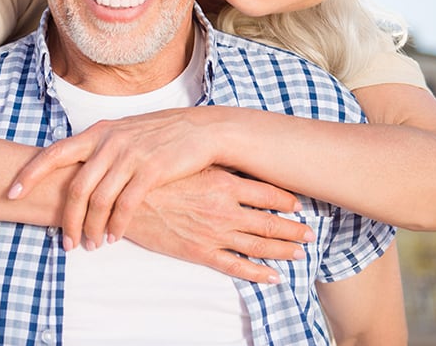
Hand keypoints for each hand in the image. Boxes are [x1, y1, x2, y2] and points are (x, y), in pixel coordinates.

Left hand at [9, 106, 283, 247]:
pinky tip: (116, 237)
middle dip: (67, 220)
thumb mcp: (123, 133)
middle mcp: (109, 141)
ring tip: (92, 246)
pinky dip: (118, 224)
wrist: (201, 130)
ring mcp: (130, 154)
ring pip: (99, 200)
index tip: (10, 193)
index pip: (53, 153)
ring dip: (93, 228)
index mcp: (97, 132)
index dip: (29, 174)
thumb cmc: (160, 135)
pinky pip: (126, 204)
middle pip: (75, 187)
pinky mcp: (152, 169)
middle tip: (66, 243)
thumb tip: (72, 169)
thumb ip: (98, 148)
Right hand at [123, 167, 312, 283]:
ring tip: (299, 253)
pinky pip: (235, 266)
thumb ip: (214, 164)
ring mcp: (214, 232)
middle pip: (269, 221)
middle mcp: (224, 209)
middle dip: (293, 229)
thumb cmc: (155, 176)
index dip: (286, 200)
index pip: (266, 192)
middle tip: (310, 233)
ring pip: (258, 245)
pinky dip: (257, 273)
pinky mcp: (200, 252)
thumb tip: (235, 159)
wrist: (125, 199)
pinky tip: (273, 276)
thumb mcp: (189, 162)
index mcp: (223, 183)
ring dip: (282, 250)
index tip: (299, 203)